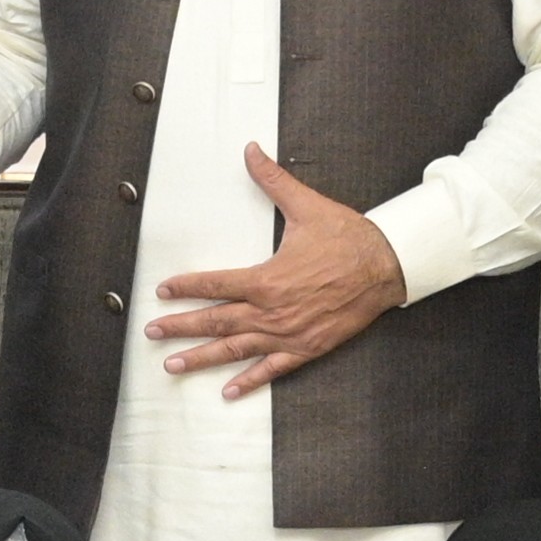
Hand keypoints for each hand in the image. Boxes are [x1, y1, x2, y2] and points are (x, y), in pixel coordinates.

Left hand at [148, 145, 402, 391]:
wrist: (387, 266)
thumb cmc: (348, 238)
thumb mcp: (307, 206)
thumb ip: (273, 180)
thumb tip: (251, 149)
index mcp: (267, 279)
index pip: (215, 285)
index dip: (186, 288)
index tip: (163, 291)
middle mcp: (272, 311)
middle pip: (216, 322)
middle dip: (181, 328)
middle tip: (152, 333)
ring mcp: (288, 334)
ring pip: (236, 349)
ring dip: (202, 358)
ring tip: (173, 366)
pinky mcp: (307, 348)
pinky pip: (272, 368)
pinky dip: (249, 381)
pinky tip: (228, 391)